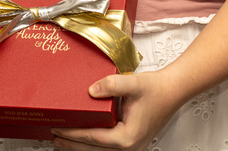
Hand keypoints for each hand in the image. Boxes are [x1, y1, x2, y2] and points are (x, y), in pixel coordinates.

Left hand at [51, 72, 180, 150]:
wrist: (173, 90)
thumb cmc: (157, 89)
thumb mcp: (133, 83)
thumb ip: (111, 85)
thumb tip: (91, 91)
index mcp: (127, 137)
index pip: (92, 138)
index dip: (72, 134)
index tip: (57, 129)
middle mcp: (129, 147)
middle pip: (93, 150)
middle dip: (72, 144)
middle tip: (54, 136)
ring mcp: (131, 147)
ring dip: (82, 146)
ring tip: (64, 140)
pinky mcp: (132, 142)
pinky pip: (108, 147)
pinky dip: (94, 144)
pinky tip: (84, 138)